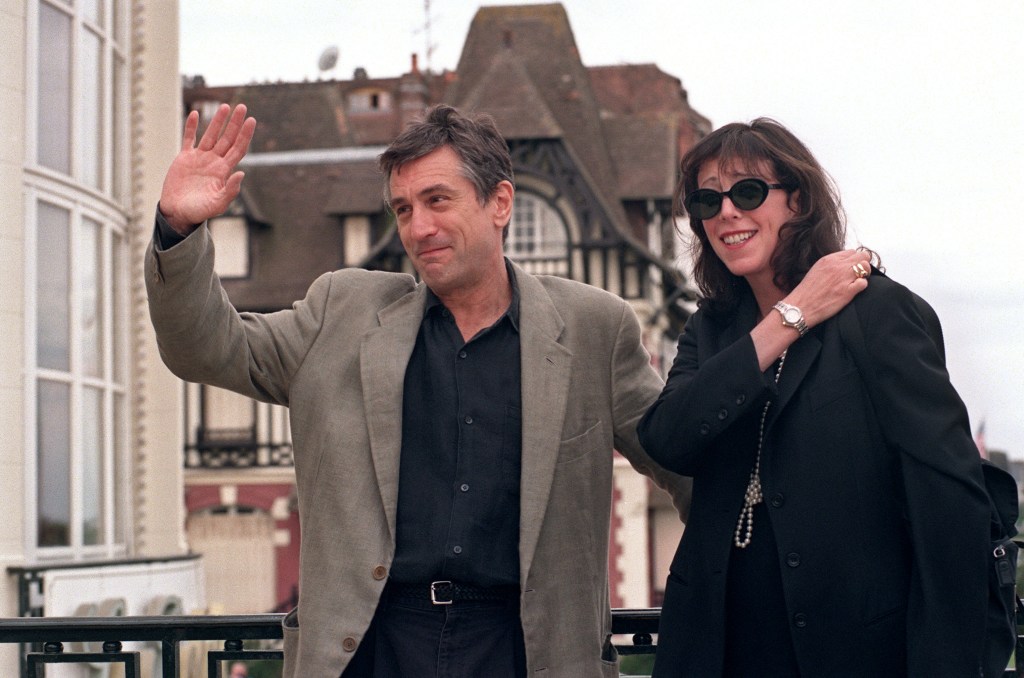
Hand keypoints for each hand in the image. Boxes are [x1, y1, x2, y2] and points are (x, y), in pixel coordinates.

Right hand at [159, 104, 256, 234]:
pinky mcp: (184, 158)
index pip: (238, 148)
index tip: (252, 120)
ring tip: (225, 106)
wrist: (178, 213)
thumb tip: (241, 173)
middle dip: (235, 123)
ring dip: (218, 121)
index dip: (245, 135)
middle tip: (242, 107)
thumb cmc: (200, 211)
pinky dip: (191, 126)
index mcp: (223, 171)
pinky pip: (189, 139)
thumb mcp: (218, 204)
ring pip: (210, 135)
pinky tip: (195, 113)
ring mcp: (199, 158)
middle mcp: (214, 162)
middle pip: (227, 138)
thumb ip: (230, 190)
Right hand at [785, 249, 871, 327]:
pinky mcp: (847, 291)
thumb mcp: (817, 270)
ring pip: (866, 267)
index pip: (852, 251)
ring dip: (864, 274)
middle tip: (857, 275)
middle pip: (863, 256)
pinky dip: (861, 286)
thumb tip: (844, 263)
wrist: (800, 307)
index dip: (854, 260)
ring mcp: (843, 278)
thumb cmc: (807, 291)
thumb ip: (831, 264)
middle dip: (862, 264)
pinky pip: (864, 283)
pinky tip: (853, 291)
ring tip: (856, 282)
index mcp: (829, 259)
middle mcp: (837, 266)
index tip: (850, 268)